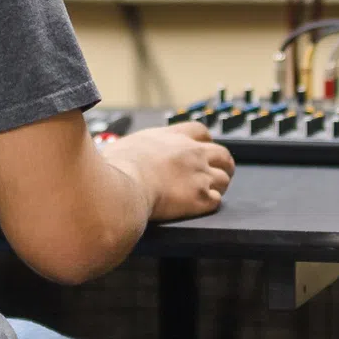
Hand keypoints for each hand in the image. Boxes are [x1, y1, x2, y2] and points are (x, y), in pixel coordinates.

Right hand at [109, 121, 235, 222]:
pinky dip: (210, 204)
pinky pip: (216, 201)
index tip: (202, 149)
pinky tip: (200, 207)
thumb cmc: (114, 168)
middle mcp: (191, 153)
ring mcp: (198, 175)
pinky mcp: (200, 198)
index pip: (200, 131)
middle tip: (218, 173)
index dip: (204, 142)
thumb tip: (119, 155)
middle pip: (222, 154)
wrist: (121, 187)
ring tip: (210, 193)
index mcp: (172, 137)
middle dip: (223, 165)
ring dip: (219, 186)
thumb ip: (133, 148)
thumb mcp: (124, 146)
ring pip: (224, 179)